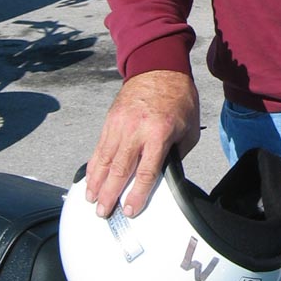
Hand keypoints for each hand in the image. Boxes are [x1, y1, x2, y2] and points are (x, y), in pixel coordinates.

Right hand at [85, 70, 199, 218]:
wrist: (159, 68)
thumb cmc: (178, 99)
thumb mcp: (189, 128)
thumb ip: (177, 153)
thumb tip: (166, 174)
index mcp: (159, 134)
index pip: (146, 172)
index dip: (137, 194)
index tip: (130, 210)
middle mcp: (136, 131)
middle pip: (120, 170)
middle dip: (110, 195)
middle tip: (104, 212)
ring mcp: (120, 125)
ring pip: (104, 161)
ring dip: (97, 183)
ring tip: (92, 201)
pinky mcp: (110, 120)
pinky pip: (99, 148)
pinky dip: (94, 166)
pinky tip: (90, 179)